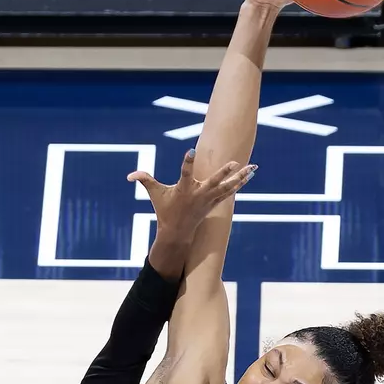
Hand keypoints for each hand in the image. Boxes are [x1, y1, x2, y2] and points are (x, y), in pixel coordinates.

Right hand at [129, 153, 254, 246]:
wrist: (177, 233)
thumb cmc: (164, 210)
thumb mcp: (155, 194)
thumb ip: (145, 180)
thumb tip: (130, 175)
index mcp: (183, 190)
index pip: (185, 173)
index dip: (187, 161)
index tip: (191, 150)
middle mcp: (198, 194)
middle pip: (213, 182)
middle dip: (223, 173)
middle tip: (234, 163)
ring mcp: (208, 199)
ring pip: (227, 187)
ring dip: (240, 177)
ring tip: (253, 167)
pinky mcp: (214, 203)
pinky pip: (229, 192)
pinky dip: (239, 184)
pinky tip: (249, 175)